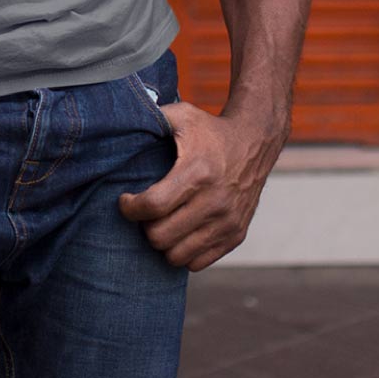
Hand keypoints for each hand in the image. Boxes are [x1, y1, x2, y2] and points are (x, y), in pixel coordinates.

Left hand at [116, 100, 281, 270]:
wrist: (254, 142)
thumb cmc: (210, 130)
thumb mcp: (182, 115)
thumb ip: (152, 117)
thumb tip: (124, 117)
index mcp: (198, 173)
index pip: (153, 205)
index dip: (130, 208)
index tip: (126, 200)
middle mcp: (215, 201)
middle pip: (160, 236)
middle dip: (144, 226)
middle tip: (145, 212)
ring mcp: (227, 222)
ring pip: (177, 256)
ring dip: (163, 242)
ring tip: (161, 222)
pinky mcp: (236, 235)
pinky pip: (198, 262)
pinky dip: (183, 251)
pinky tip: (180, 230)